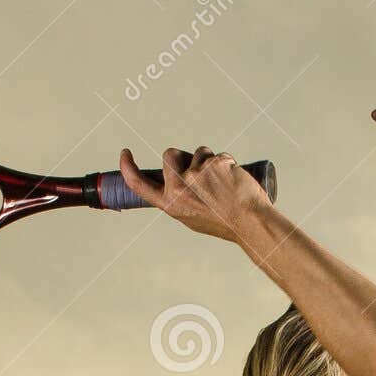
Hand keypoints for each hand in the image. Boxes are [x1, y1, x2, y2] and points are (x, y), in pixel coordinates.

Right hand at [118, 145, 268, 241]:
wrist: (250, 222)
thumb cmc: (224, 222)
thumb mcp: (192, 216)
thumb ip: (180, 198)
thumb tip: (174, 180)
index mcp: (169, 204)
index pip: (139, 183)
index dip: (128, 167)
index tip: (125, 153)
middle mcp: (177, 188)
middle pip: (170, 154)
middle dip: (184, 156)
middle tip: (202, 171)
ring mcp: (195, 174)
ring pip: (199, 152)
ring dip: (210, 161)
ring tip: (224, 183)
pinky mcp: (213, 164)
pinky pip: (219, 155)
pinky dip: (228, 163)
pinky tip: (235, 180)